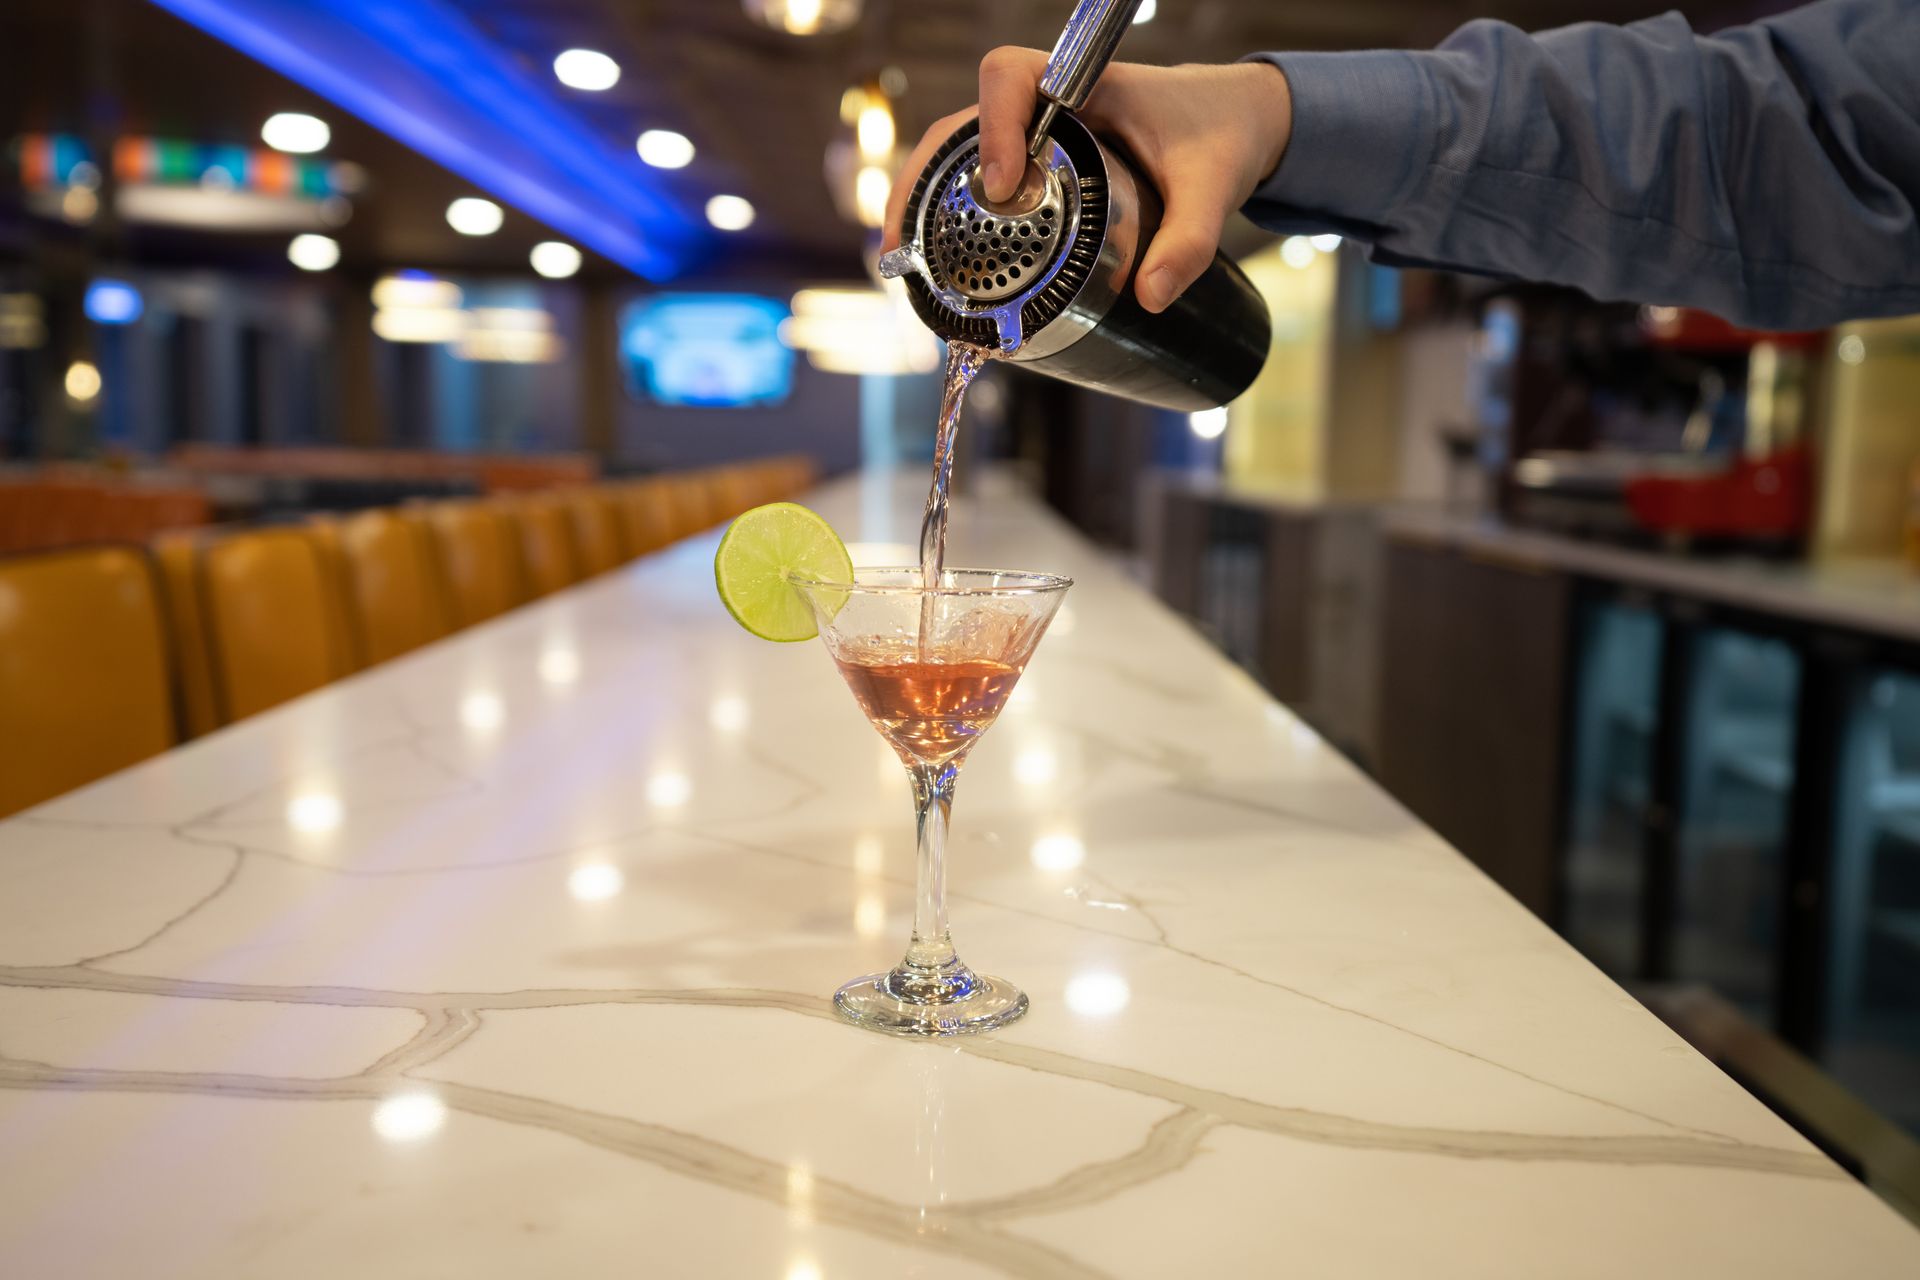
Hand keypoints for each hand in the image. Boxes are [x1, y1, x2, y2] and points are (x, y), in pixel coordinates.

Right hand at [882, 48, 1292, 313]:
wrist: (1234, 122)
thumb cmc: (1220, 136)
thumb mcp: (1212, 188)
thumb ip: (1189, 241)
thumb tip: (1150, 297)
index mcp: (1083, 84)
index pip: (1008, 76)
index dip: (993, 128)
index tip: (1004, 186)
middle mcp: (1047, 104)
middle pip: (960, 122)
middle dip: (925, 177)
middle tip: (905, 241)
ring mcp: (1035, 135)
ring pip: (959, 152)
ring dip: (923, 198)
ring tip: (900, 257)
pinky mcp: (1036, 165)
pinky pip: (978, 177)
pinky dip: (948, 212)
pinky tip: (933, 256)